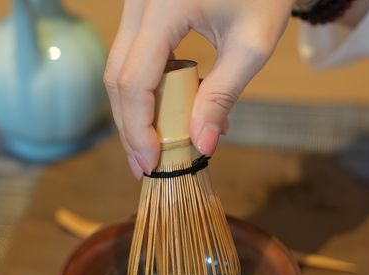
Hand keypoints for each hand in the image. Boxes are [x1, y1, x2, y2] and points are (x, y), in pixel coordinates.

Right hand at [104, 0, 294, 178]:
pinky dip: (145, 90)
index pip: (134, 80)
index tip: (152, 163)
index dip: (139, 128)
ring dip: (134, 111)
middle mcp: (138, 2)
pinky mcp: (142, 10)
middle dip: (130, 126)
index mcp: (163, 6)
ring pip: (119, 69)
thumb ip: (223, 96)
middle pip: (117, 77)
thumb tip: (202, 146)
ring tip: (153, 147)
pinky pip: (132, 57)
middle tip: (146, 165)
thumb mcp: (251, 46)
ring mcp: (135, 4)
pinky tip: (165, 113)